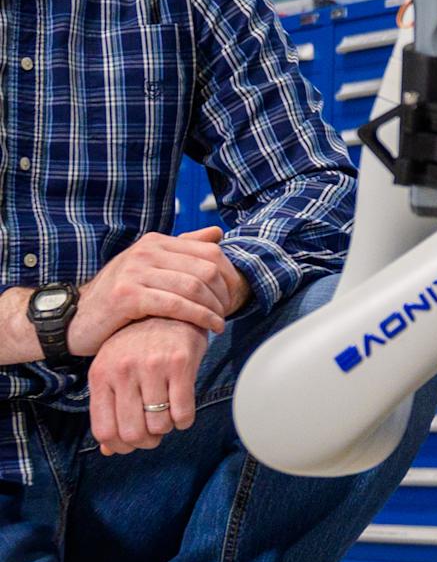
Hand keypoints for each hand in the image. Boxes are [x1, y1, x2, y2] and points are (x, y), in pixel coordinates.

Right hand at [67, 228, 243, 355]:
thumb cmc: (119, 296)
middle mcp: (146, 251)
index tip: (235, 296)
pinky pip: (176, 305)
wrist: (76, 318)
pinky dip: (199, 317)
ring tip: (220, 323)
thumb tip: (217, 233)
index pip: (210, 252)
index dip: (230, 276)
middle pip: (206, 270)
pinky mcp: (128, 295)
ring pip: (194, 287)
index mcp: (155, 242)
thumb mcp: (150, 268)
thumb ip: (182, 250)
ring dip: (214, 308)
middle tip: (229, 313)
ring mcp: (135, 271)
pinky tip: (209, 328)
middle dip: (225, 294)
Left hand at [86, 316, 208, 454]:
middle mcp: (123, 371)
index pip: (104, 430)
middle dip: (147, 442)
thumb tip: (109, 449)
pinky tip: (183, 413)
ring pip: (160, 425)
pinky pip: (183, 412)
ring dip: (167, 429)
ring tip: (169, 418)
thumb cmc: (138, 344)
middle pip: (133, 433)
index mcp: (101, 375)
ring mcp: (151, 366)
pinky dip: (184, 421)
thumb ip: (109, 407)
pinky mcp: (180, 363)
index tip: (133, 444)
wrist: (167, 308)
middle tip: (155, 435)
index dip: (121, 446)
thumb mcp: (114, 370)